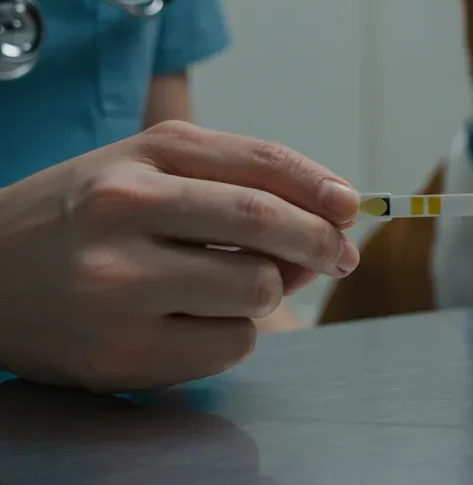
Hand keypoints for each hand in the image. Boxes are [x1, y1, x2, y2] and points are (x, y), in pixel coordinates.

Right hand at [0, 121, 360, 391]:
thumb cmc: (81, 218)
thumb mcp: (144, 171)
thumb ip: (234, 183)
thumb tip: (330, 221)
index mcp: (142, 157)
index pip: (260, 163)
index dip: (321, 187)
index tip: (353, 206)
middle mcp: (125, 212)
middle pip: (266, 225)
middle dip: (320, 242)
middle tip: (338, 255)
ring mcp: (118, 286)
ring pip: (256, 291)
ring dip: (270, 292)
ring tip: (236, 284)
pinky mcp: (120, 352)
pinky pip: (229, 345)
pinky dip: (235, 333)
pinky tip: (197, 320)